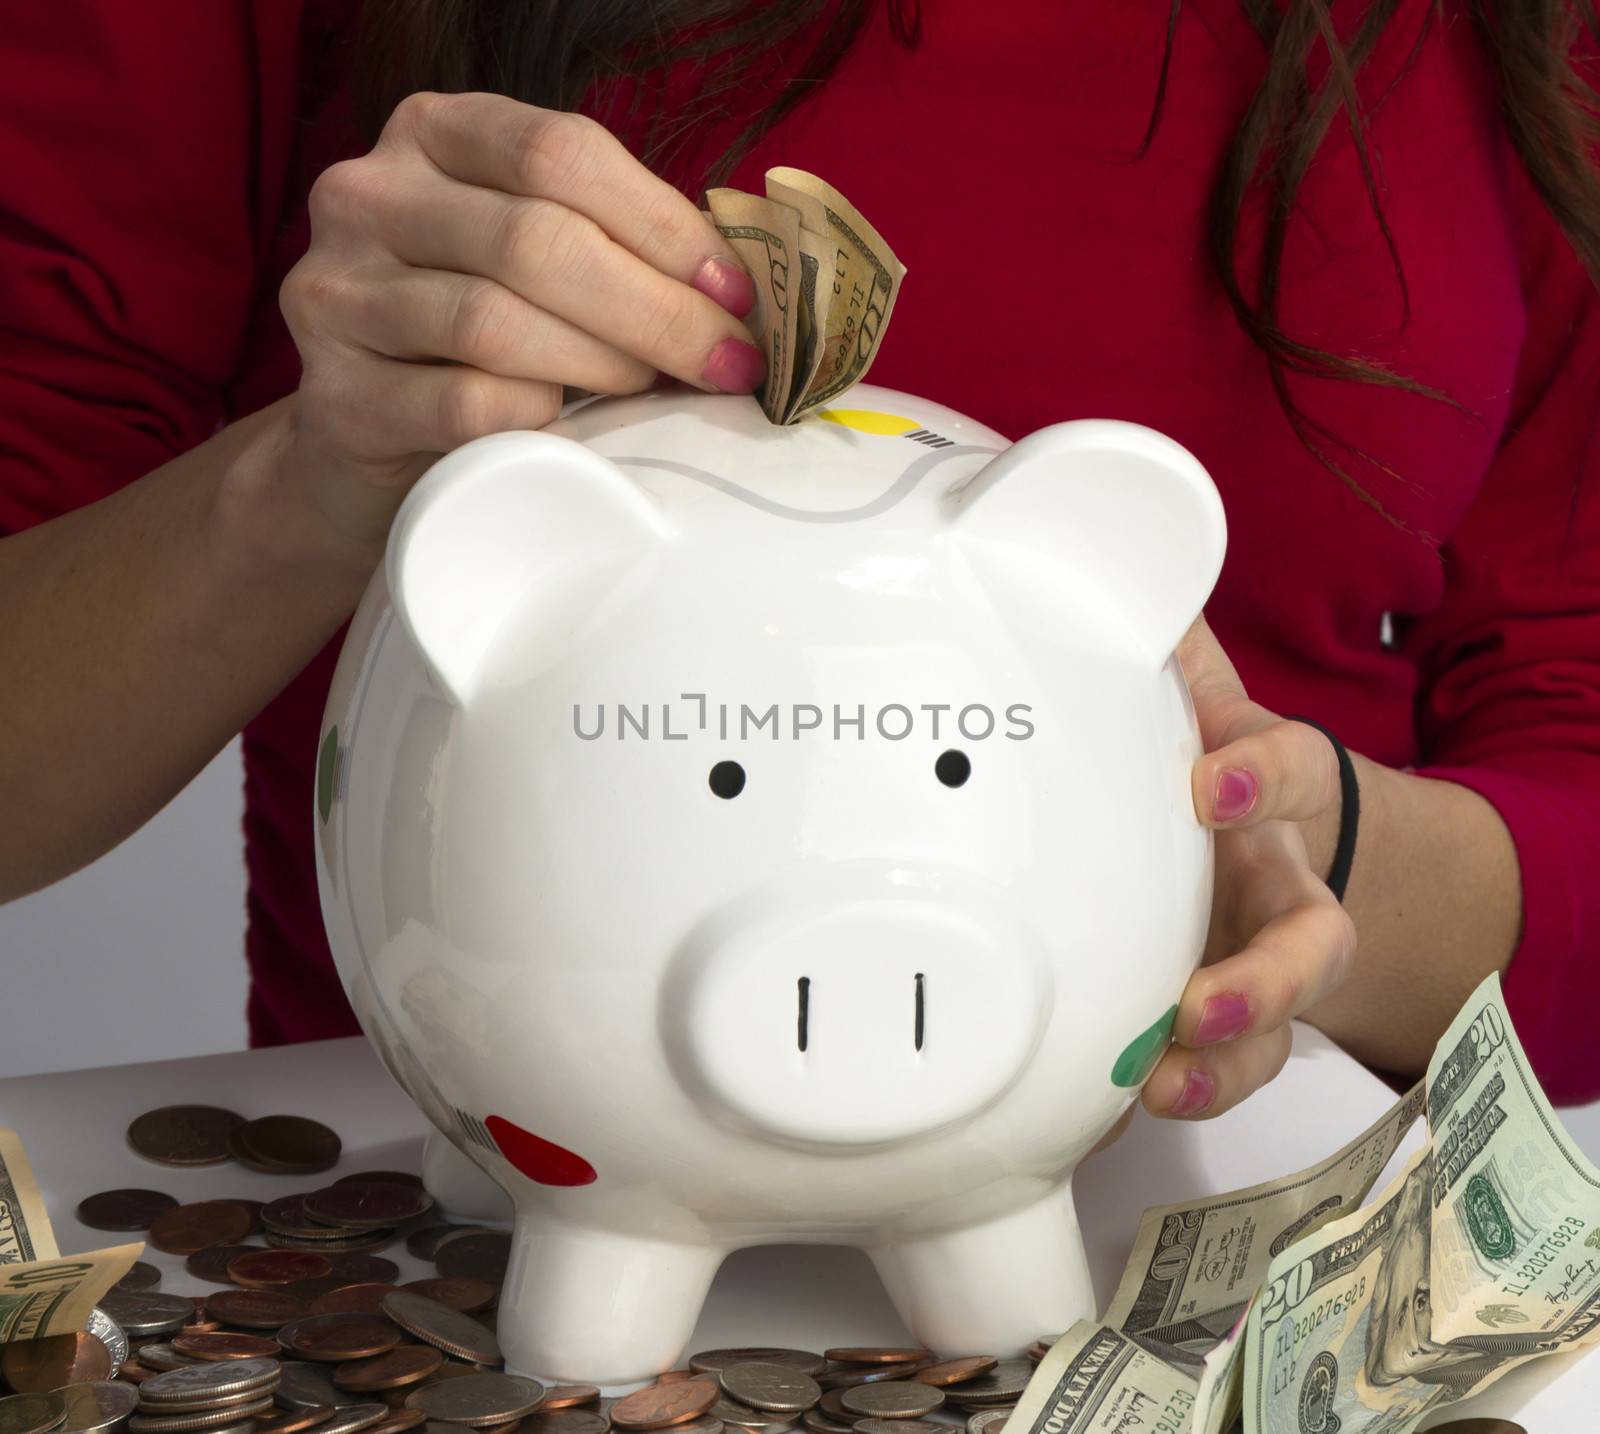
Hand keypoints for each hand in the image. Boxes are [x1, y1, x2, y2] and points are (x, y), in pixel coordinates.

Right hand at [274, 92, 763, 563]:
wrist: (368, 444)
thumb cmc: (477, 343)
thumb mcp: (535, 262)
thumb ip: (611, 245)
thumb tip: (737, 291)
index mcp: (433, 133)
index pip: (561, 151)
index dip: (664, 225)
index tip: (735, 296)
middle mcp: (367, 194)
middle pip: (535, 237)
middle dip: (654, 308)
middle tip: (723, 362)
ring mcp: (336, 293)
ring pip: (496, 321)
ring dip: (602, 363)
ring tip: (651, 392)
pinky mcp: (336, 395)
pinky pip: (464, 403)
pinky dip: (536, 419)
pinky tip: (567, 429)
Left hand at [1141, 614, 1356, 1119]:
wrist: (1280, 846)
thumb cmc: (1223, 772)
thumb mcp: (1206, 706)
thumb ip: (1166, 651)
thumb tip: (1099, 560)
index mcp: (1270, 798)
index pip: (1291, 774)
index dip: (1258, 780)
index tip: (1210, 783)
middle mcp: (1281, 891)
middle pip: (1309, 947)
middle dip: (1262, 982)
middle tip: (1200, 1006)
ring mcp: (1257, 967)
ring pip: (1274, 1034)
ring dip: (1220, 1067)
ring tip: (1157, 1087)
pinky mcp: (1222, 1024)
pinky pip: (1212, 1071)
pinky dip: (1167, 1091)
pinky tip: (1103, 1109)